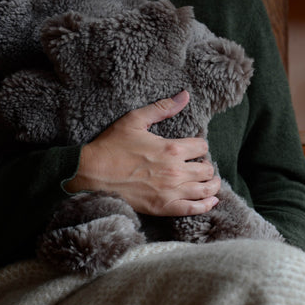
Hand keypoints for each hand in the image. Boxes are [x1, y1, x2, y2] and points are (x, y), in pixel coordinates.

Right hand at [65, 90, 220, 215]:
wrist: (92, 173)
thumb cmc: (111, 146)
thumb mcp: (135, 120)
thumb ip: (162, 108)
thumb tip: (185, 95)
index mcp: (171, 148)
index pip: (202, 147)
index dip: (201, 147)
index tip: (195, 150)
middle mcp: (175, 171)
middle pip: (207, 169)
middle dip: (207, 166)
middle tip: (202, 166)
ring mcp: (170, 191)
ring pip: (205, 190)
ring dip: (212, 185)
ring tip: (212, 183)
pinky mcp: (163, 207)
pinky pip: (193, 209)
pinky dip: (206, 206)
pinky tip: (211, 202)